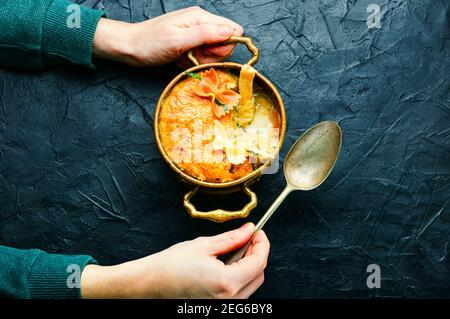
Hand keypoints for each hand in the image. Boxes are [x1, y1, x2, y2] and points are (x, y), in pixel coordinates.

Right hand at [80, 223, 269, 297]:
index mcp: (226, 282)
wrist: (150, 284)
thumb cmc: (170, 266)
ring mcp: (224, 306)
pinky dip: (240, 275)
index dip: (262, 243)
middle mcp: (229, 299)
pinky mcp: (219, 306)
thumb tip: (249, 230)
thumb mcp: (204, 245)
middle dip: (257, 253)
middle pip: (259, 274)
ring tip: (234, 249)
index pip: (259, 262)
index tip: (258, 231)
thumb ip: (231, 238)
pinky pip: (240, 291)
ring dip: (249, 264)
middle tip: (247, 237)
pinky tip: (227, 263)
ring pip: (251, 283)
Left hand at [93, 6, 243, 66]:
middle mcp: (201, 23)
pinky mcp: (191, 44)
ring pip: (214, 53)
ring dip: (201, 60)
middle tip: (192, 55)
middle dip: (211, 55)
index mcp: (200, 17)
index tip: (207, 51)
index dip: (225, 45)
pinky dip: (193, 62)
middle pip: (225, 44)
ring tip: (184, 57)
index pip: (233, 30)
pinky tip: (181, 59)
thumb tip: (231, 32)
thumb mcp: (178, 40)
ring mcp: (196, 34)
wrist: (131, 47)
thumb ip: (206, 35)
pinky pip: (203, 57)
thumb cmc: (150, 43)